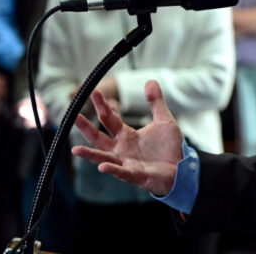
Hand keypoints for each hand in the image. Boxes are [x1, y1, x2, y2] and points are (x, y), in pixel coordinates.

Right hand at [72, 80, 182, 195]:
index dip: (101, 105)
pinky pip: (122, 173)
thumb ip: (156, 102)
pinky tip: (102, 167)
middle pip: (99, 138)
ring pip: (104, 158)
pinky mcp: (136, 175)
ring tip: (75, 149)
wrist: (182, 169)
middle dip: (86, 128)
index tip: (93, 91)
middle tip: (73, 116)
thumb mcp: (164, 120)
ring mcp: (127, 163)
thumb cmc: (169, 148)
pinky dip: (112, 170)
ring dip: (90, 154)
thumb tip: (150, 81)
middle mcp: (122, 150)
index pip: (109, 119)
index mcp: (127, 136)